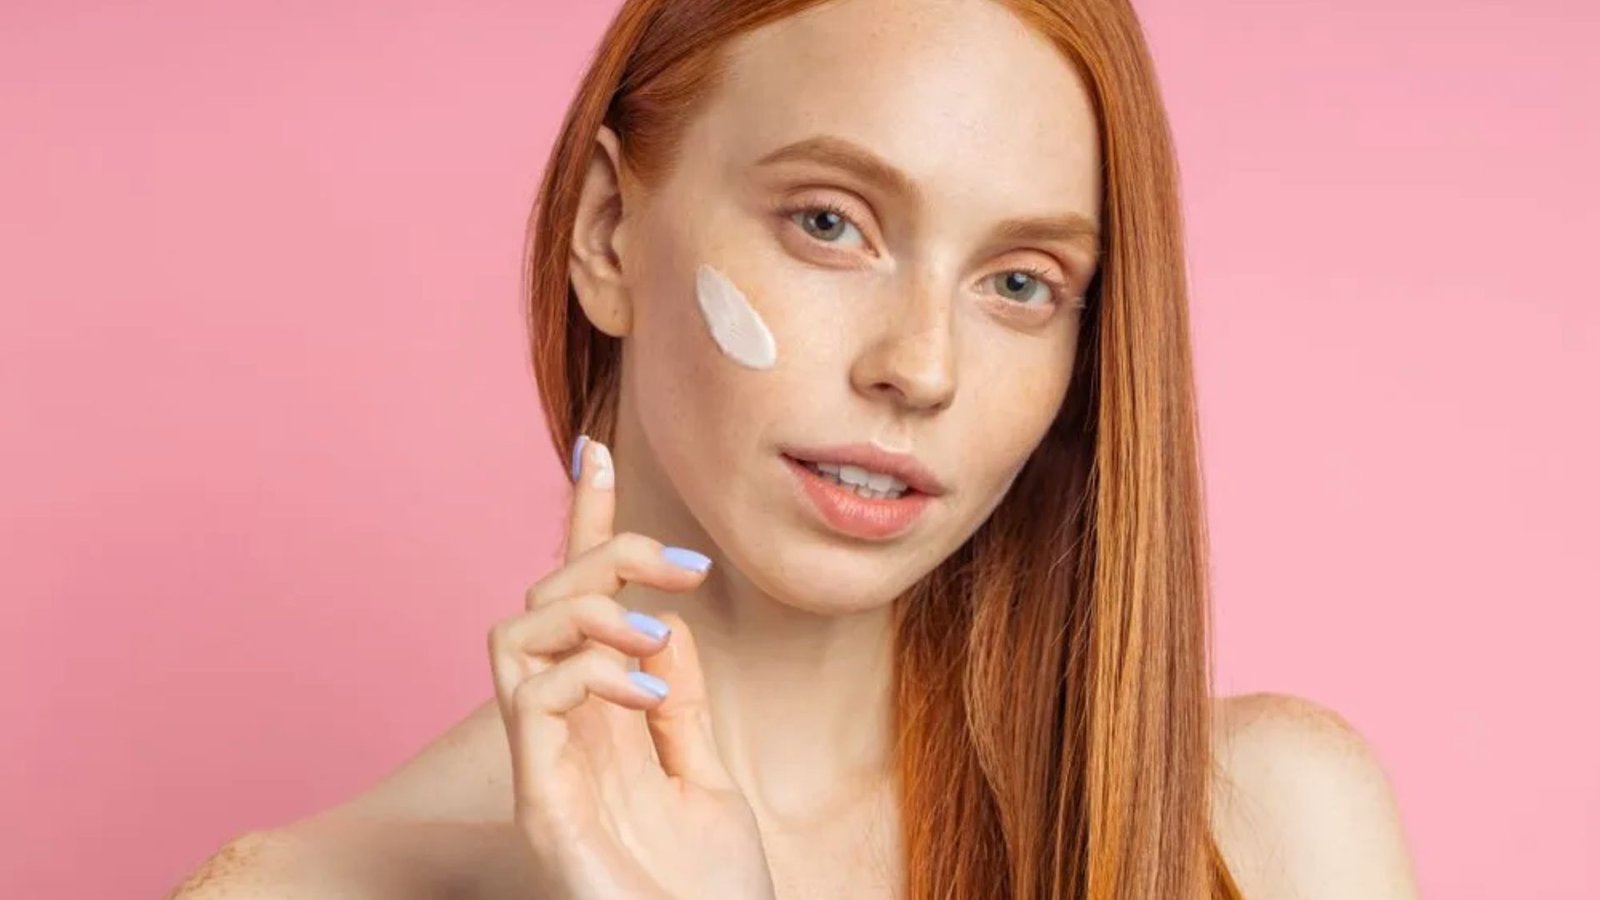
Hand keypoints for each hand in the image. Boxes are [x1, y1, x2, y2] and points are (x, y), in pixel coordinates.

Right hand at [487, 436, 776, 899]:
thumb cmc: (705, 894)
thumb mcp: (703, 777)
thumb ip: (676, 704)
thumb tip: (661, 623)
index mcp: (599, 724)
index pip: (579, 606)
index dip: (583, 526)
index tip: (593, 451)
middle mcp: (560, 736)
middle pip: (540, 601)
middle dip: (601, 553)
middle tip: (684, 565)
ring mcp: (543, 769)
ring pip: (513, 634)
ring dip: (587, 611)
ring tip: (655, 634)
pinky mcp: (540, 805)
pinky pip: (531, 701)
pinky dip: (589, 674)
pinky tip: (648, 696)